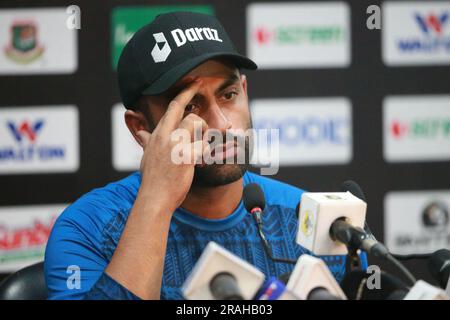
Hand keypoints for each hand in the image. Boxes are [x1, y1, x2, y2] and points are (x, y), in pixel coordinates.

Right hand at [136, 79, 208, 212]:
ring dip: (203, 136)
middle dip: (198, 112)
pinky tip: (199, 164)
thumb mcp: (147, 156)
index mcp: (157, 135)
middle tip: (203, 111)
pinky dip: (205, 154)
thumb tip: (141, 133)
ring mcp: (174, 145)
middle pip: (186, 112)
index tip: (194, 83)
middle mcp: (165, 136)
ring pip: (196, 123)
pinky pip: (204, 146)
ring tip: (199, 151)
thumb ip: (146, 141)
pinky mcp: (185, 157)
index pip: (172, 107)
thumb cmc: (153, 179)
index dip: (184, 93)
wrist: (154, 198)